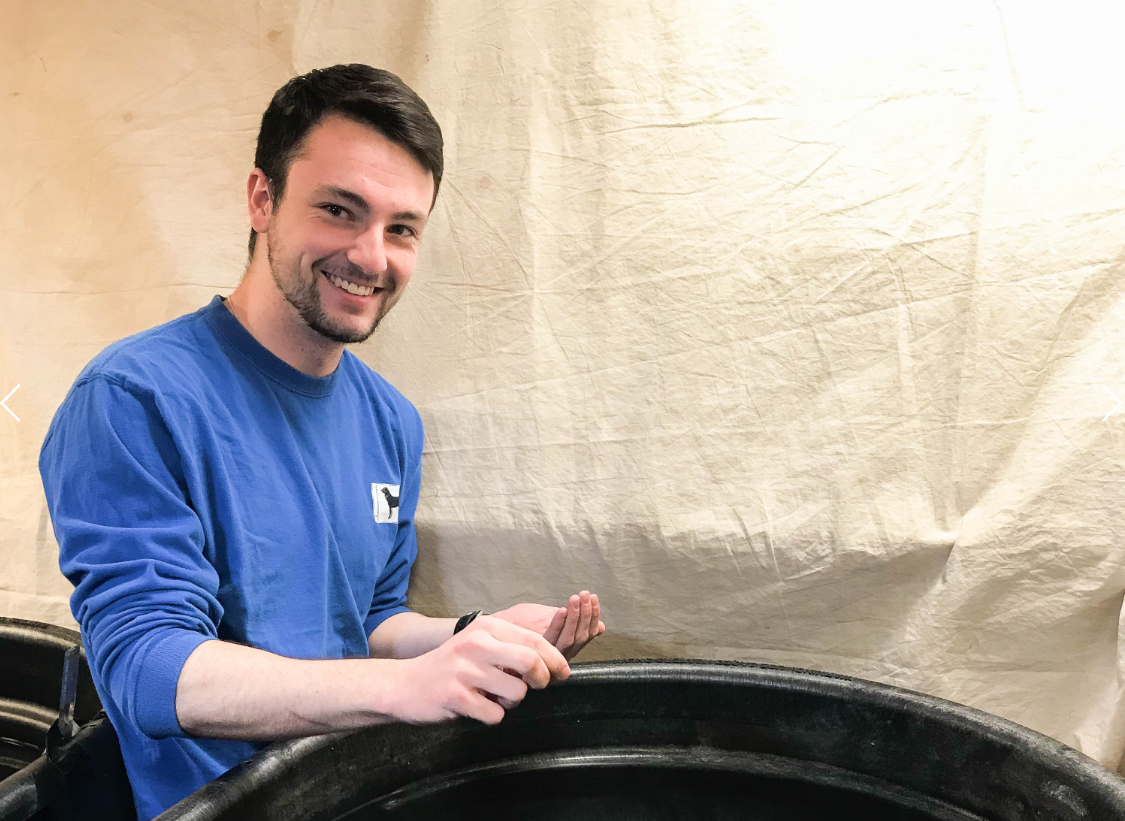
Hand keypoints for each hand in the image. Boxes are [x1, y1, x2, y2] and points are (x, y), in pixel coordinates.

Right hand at [390, 616, 568, 724]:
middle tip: (537, 687)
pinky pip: (495, 714)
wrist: (404, 684)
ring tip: (494, 697)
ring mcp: (465, 670)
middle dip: (542, 679)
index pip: (534, 640)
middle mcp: (476, 643)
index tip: (563, 673)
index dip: (555, 659)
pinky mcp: (456, 696)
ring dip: (512, 702)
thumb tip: (551, 665)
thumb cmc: (451, 667)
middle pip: (530, 662)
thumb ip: (510, 648)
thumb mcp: (479, 644)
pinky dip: (492, 716)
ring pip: (516, 693)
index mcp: (486, 627)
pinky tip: (477, 708)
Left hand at [493, 590, 604, 660]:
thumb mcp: (544, 618)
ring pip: (569, 640)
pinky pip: (550, 641)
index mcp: (562, 649)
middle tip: (586, 595)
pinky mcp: (530, 655)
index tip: (593, 597)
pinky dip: (558, 624)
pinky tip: (561, 609)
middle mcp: (555, 658)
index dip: (592, 617)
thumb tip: (601, 626)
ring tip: (577, 598)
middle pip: (580, 638)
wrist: (485, 631)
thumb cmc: (514, 625)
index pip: (587, 635)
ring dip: (575, 617)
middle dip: (586, 615)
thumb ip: (569, 621)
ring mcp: (543, 659)